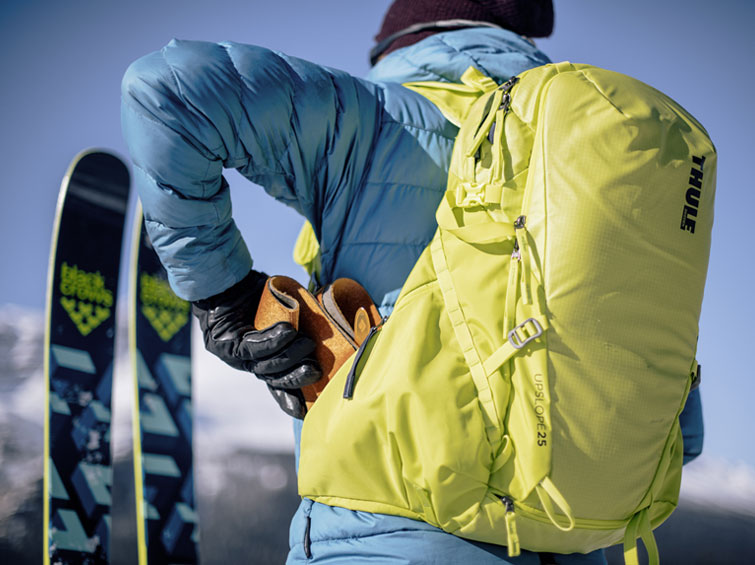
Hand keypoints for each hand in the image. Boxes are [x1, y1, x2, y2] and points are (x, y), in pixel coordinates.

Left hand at [191, 270, 320, 417]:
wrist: (224, 275)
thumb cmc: (256, 291)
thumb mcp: (285, 309)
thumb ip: (302, 322)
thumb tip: (330, 327)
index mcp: (261, 357)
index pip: (277, 382)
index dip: (290, 396)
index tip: (305, 410)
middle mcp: (247, 361)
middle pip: (273, 377)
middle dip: (296, 377)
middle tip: (316, 370)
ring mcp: (233, 355)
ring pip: (263, 365)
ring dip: (288, 356)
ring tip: (306, 343)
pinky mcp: (224, 343)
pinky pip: (251, 347)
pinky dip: (271, 341)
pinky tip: (288, 332)